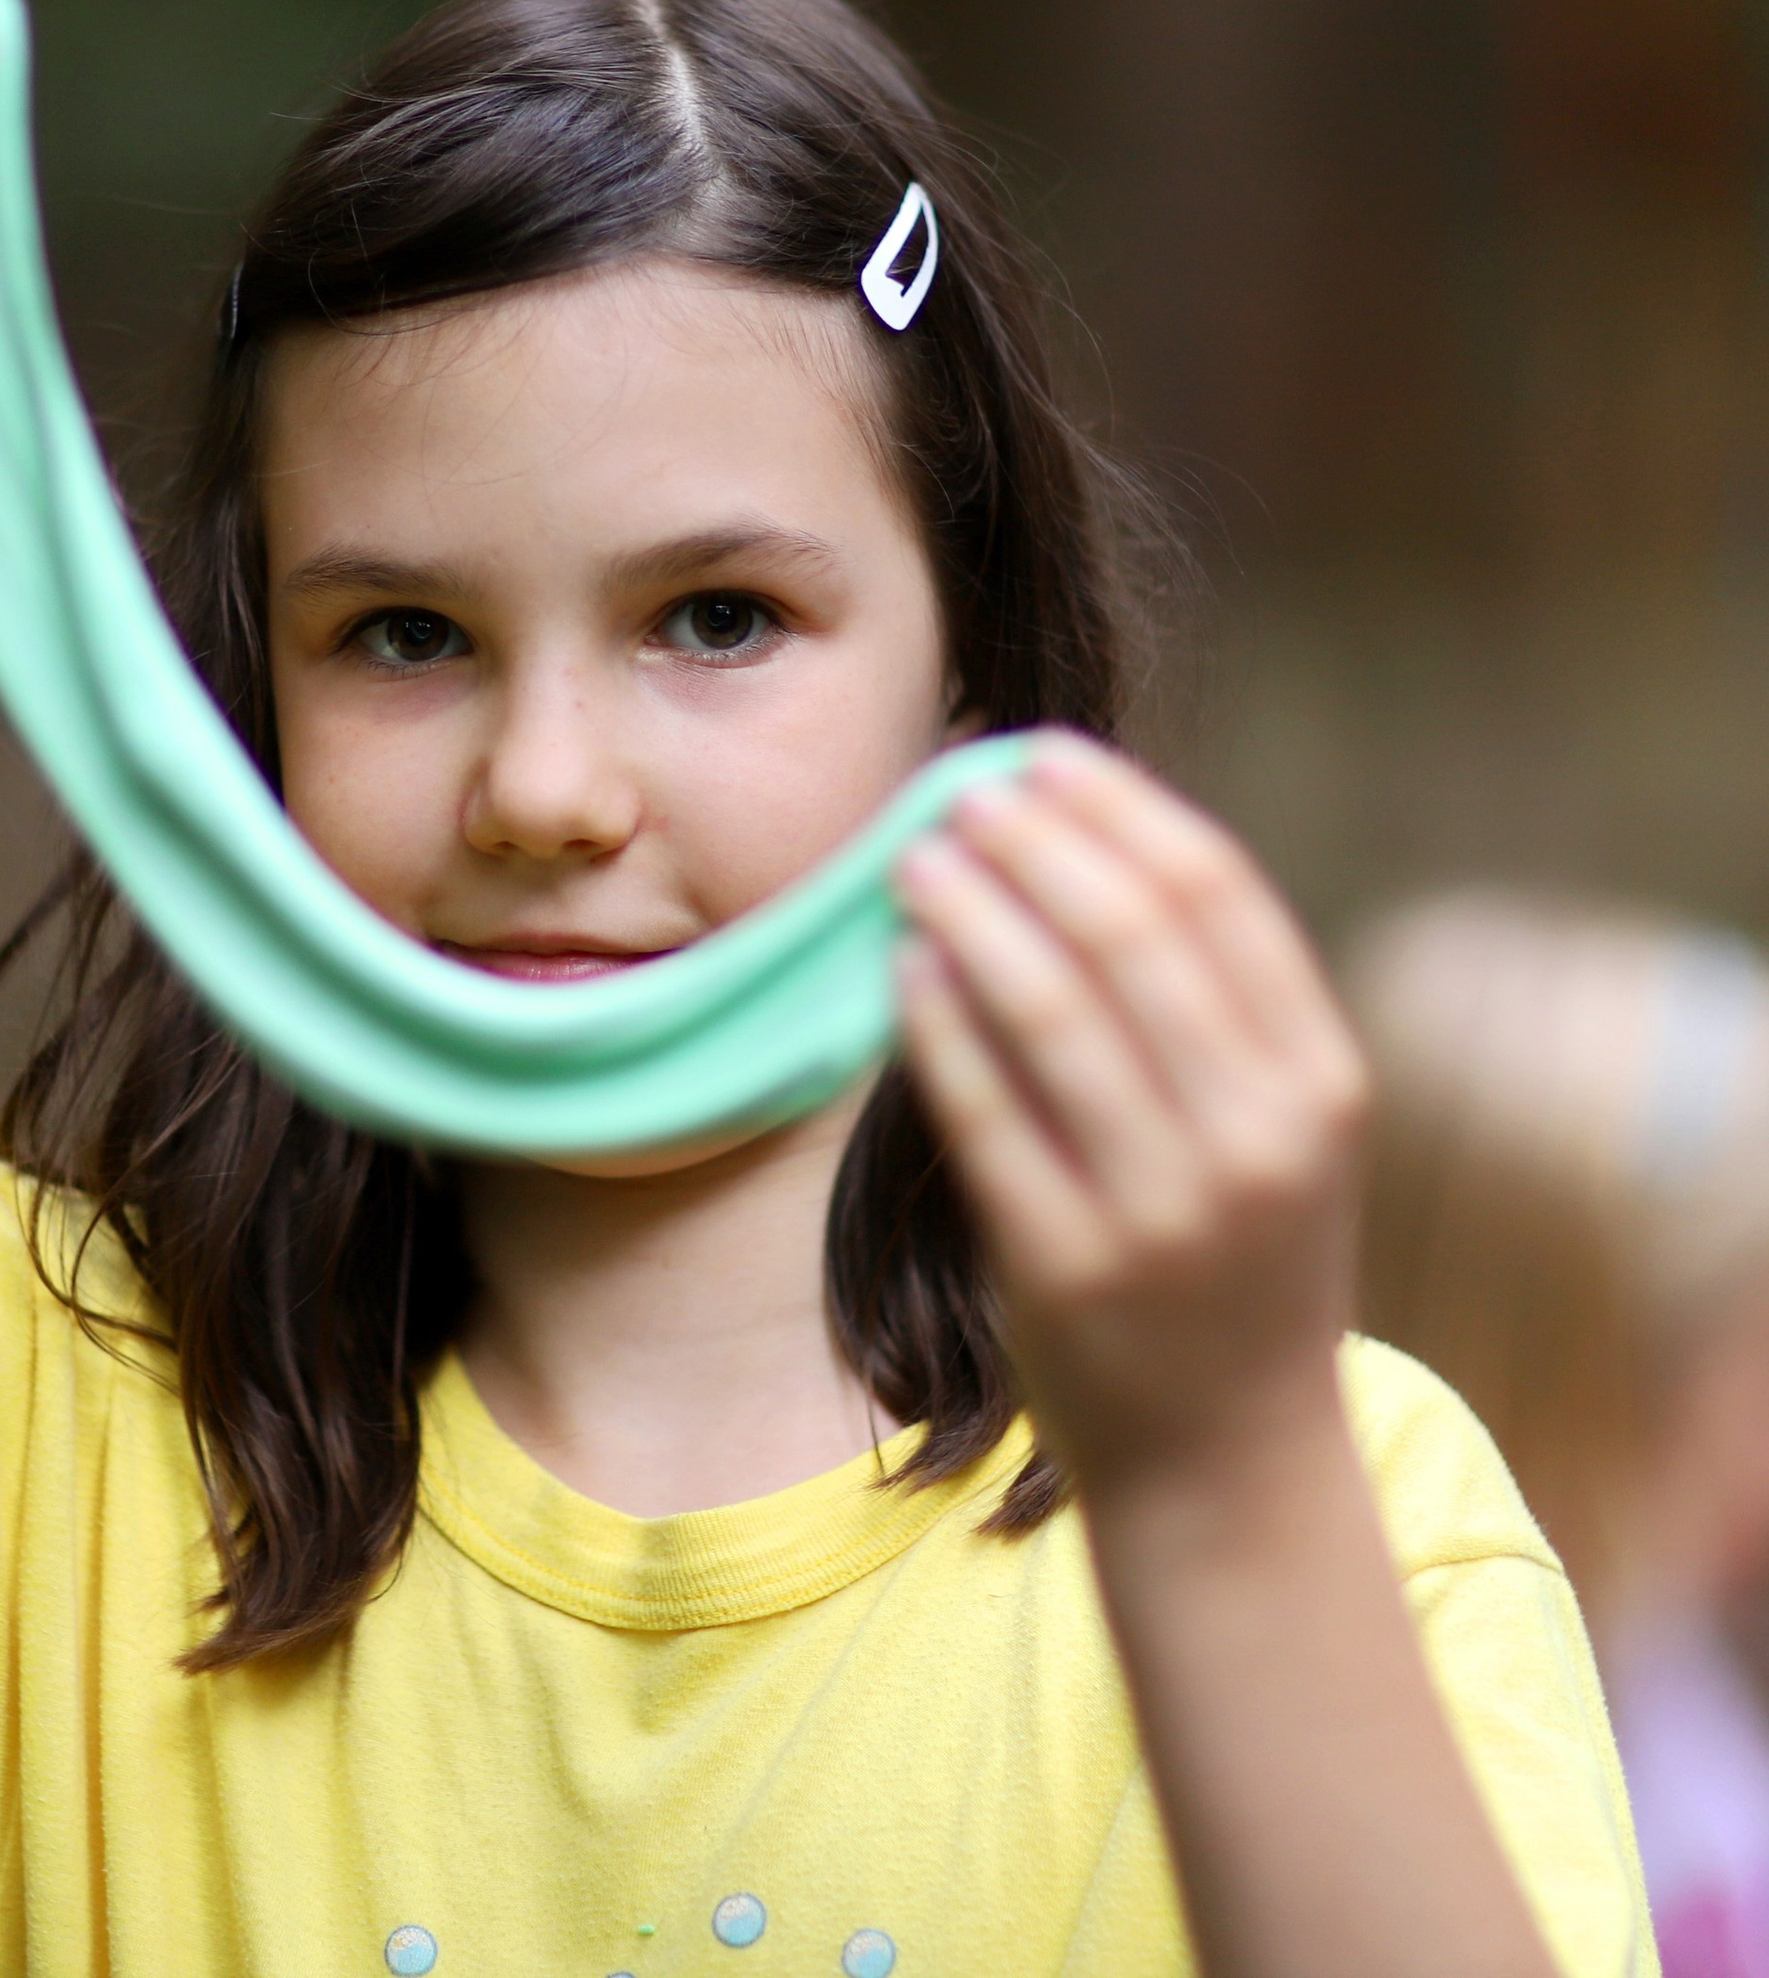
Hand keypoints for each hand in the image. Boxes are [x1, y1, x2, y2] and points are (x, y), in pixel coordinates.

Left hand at [895, 734, 1368, 1498]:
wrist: (1232, 1465)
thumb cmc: (1237, 1266)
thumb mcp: (1278, 1134)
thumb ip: (1216, 1009)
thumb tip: (1087, 837)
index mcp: (1320, 1084)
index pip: (1218, 896)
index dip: (1119, 808)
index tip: (1042, 755)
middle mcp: (1258, 1139)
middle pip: (1131, 933)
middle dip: (1035, 843)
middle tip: (960, 791)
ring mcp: (1165, 1209)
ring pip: (1051, 1010)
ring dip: (971, 912)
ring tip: (914, 857)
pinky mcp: (1070, 1267)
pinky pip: (985, 1112)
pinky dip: (936, 1023)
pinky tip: (901, 966)